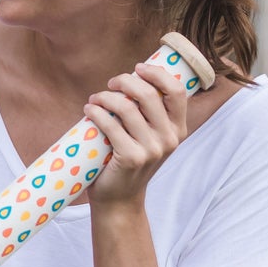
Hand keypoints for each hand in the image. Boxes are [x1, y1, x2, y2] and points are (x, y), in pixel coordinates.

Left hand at [83, 61, 189, 205]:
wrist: (120, 198)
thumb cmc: (131, 160)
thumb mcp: (151, 137)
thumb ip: (150, 114)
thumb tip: (132, 78)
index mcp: (179, 129)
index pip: (177, 91)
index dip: (157, 73)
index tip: (138, 68)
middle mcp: (169, 139)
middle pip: (149, 94)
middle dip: (125, 81)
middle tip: (111, 84)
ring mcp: (151, 149)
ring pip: (126, 108)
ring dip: (105, 97)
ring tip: (95, 99)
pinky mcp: (131, 158)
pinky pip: (110, 125)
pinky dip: (96, 112)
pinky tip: (88, 110)